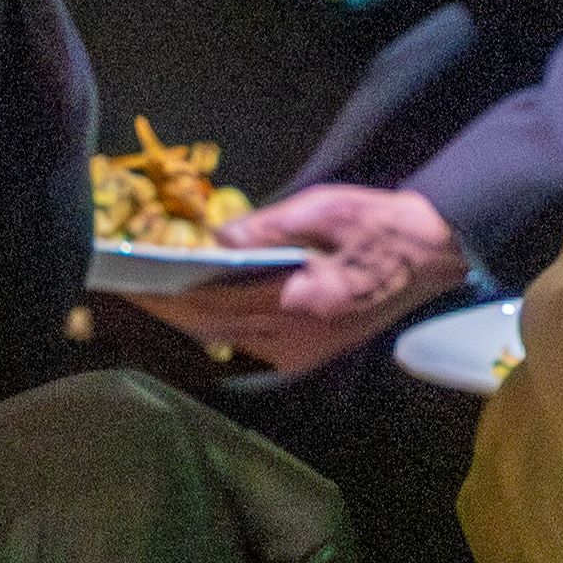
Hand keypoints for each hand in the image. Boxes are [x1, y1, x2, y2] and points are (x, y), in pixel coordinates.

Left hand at [142, 182, 466, 376]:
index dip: (167, 296)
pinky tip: (201, 307)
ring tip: (155, 296)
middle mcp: (296, 339)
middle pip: (212, 329)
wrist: (435, 255)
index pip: (213, 304)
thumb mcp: (323, 210)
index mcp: (299, 303)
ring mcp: (304, 352)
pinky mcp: (311, 353)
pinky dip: (221, 326)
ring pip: (228, 340)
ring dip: (192, 319)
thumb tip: (217, 242)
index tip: (129, 283)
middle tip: (127, 290)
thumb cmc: (381, 226)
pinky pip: (250, 344)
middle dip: (169, 310)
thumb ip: (266, 228)